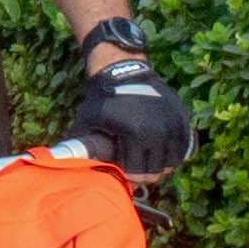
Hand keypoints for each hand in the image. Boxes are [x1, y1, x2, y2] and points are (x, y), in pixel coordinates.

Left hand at [70, 49, 194, 176]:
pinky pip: (184, 145)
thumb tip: (65, 165)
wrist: (124, 70)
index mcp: (136, 135)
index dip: (130, 177)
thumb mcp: (87, 121)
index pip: (138, 173)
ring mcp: (174, 124)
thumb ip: (78, 144)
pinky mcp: (183, 117)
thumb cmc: (102, 99)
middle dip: (146, 174)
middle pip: (157, 171)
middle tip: (138, 169)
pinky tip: (162, 151)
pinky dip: (175, 152)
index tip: (124, 172)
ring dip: (162, 166)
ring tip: (150, 161)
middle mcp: (159, 131)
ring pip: (174, 162)